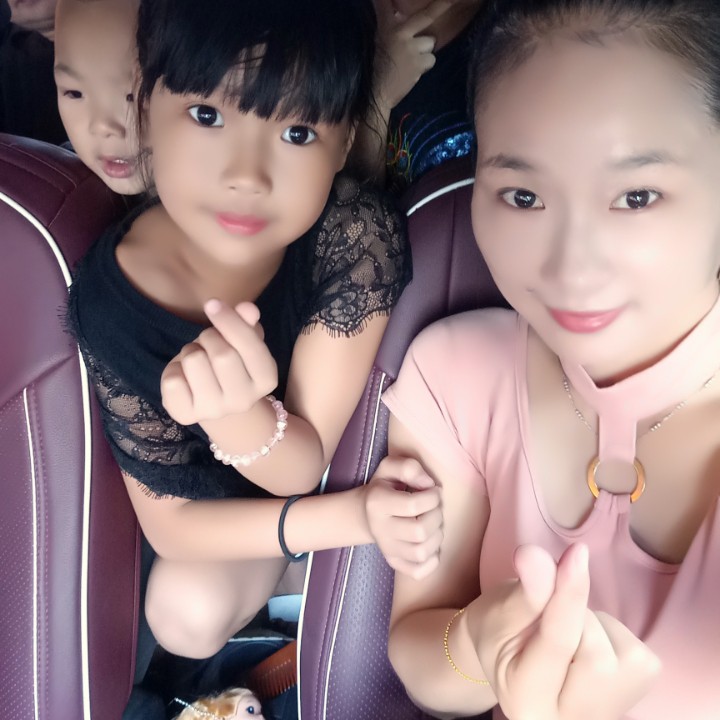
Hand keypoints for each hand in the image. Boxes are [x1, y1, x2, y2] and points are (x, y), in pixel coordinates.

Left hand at [161, 299, 277, 425]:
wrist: (214, 400)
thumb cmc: (232, 362)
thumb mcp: (243, 341)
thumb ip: (247, 322)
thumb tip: (247, 308)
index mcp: (266, 380)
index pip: (251, 346)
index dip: (230, 320)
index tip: (213, 304)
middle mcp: (244, 401)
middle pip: (222, 354)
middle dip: (209, 337)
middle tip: (208, 341)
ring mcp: (214, 411)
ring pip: (194, 362)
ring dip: (190, 350)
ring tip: (197, 359)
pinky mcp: (186, 415)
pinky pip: (172, 380)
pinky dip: (173, 369)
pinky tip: (184, 376)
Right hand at [363, 456, 442, 578]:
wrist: (367, 512)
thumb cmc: (385, 486)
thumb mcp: (391, 467)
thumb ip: (409, 467)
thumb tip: (428, 484)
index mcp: (377, 503)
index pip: (413, 505)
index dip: (432, 497)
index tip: (433, 490)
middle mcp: (380, 530)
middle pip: (420, 532)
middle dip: (436, 516)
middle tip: (434, 507)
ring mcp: (387, 549)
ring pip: (421, 553)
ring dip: (436, 536)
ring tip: (433, 523)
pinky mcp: (394, 563)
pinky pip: (418, 572)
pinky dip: (432, 560)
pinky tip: (430, 543)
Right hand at [375, 0, 455, 109]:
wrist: (377, 94)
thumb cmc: (377, 69)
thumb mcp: (379, 42)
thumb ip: (390, 26)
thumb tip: (399, 14)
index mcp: (386, 28)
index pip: (386, 5)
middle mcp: (399, 33)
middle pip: (427, 15)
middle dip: (443, 4)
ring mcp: (410, 47)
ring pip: (430, 42)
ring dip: (424, 50)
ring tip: (411, 61)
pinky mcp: (418, 62)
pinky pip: (430, 59)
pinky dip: (424, 65)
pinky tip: (413, 71)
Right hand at [470, 544, 659, 719]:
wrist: (515, 663)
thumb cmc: (500, 633)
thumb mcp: (500, 612)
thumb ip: (525, 591)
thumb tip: (535, 556)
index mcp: (524, 699)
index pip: (556, 643)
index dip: (568, 594)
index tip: (577, 551)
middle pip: (598, 658)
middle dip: (578, 615)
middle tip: (550, 611)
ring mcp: (604, 717)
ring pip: (623, 655)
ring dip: (595, 626)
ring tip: (568, 633)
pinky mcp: (634, 702)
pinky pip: (639, 655)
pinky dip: (613, 636)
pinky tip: (589, 646)